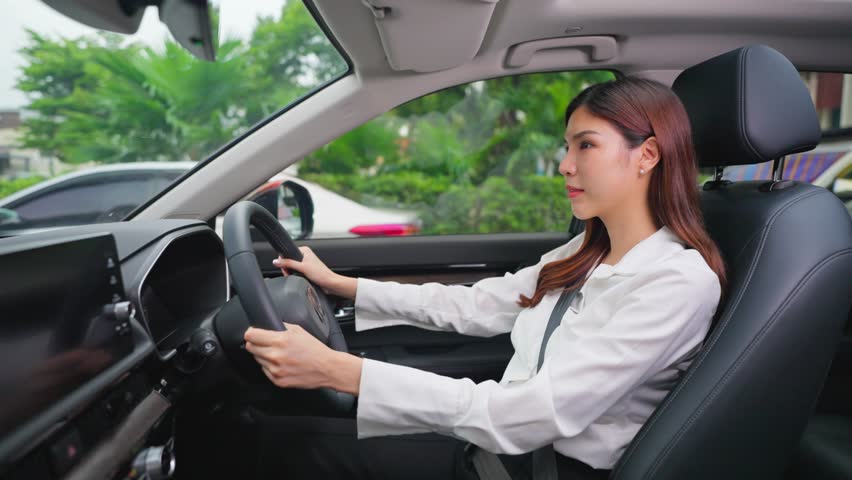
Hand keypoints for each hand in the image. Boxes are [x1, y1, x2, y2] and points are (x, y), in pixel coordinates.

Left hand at [244, 323, 362, 394]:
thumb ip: (281, 326)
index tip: (252, 333)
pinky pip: (265, 370)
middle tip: (264, 342)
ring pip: (257, 359)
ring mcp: (276, 370)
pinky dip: (270, 366)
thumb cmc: (315, 349)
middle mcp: (275, 356)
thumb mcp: (299, 330)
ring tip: (278, 354)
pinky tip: (282, 363)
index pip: (251, 335)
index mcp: (280, 341)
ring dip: (263, 355)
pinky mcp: (278, 381)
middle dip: (255, 343)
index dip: (250, 332)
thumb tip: (268, 325)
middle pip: (250, 347)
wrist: (327, 368)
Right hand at [272, 246, 356, 298]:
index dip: (284, 261)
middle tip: (289, 274)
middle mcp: (305, 255)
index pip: (288, 253)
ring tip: (296, 276)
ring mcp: (306, 263)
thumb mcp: (302, 268)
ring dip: (292, 273)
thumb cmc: (321, 274)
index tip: (284, 267)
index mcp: (304, 250)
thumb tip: (276, 261)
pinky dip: (295, 276)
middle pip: (289, 261)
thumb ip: (288, 263)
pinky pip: (296, 272)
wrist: (330, 283)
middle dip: (287, 268)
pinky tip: (299, 278)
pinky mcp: (307, 270)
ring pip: (292, 267)